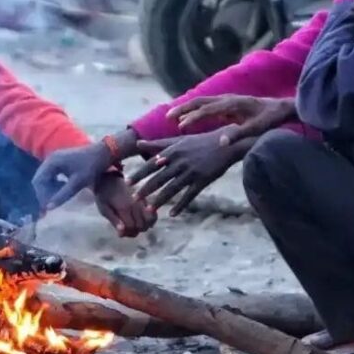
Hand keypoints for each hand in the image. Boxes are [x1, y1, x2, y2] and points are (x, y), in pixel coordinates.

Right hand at [32, 143, 113, 211]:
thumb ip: (62, 195)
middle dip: (44, 193)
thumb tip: (48, 208)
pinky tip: (62, 189)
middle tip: (50, 206)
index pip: (38, 181)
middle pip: (40, 179)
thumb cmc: (91, 166)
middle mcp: (51, 159)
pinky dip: (55, 184)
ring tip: (57, 199)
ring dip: (49, 189)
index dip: (41, 195)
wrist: (104, 153)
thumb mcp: (77, 183)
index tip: (46, 207)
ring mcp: (56, 159)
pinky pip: (53, 174)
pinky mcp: (62, 161)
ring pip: (46, 177)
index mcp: (52, 162)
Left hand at [94, 173, 156, 236]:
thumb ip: (114, 221)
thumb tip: (122, 233)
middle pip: (142, 226)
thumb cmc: (104, 195)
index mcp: (125, 208)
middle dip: (134, 231)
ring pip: (150, 221)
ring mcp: (142, 202)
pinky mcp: (145, 200)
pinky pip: (153, 213)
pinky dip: (150, 220)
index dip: (127, 233)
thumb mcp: (104, 209)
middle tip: (125, 229)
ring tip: (133, 226)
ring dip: (143, 226)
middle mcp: (136, 206)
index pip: (133, 227)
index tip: (120, 232)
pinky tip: (142, 221)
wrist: (109, 178)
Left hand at [128, 129, 248, 216]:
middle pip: (159, 178)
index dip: (139, 174)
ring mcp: (191, 173)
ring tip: (149, 210)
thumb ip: (157, 144)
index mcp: (173, 151)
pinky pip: (189, 195)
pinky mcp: (202, 181)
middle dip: (146, 189)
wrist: (226, 144)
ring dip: (160, 200)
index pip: (151, 164)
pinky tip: (172, 214)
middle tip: (133, 199)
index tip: (127, 182)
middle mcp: (180, 162)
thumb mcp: (178, 140)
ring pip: (172, 189)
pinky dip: (181, 205)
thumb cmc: (200, 141)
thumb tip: (138, 143)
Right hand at [167, 95, 295, 145]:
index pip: (208, 109)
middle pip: (200, 101)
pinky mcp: (227, 103)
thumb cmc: (269, 120)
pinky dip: (194, 110)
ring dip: (186, 108)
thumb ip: (238, 135)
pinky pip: (206, 105)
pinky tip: (187, 119)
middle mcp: (227, 99)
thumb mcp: (256, 129)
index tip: (182, 126)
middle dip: (183, 109)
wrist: (280, 107)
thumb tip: (221, 142)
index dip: (194, 117)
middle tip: (168, 117)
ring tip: (172, 118)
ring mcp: (226, 99)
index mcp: (232, 104)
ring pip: (201, 101)